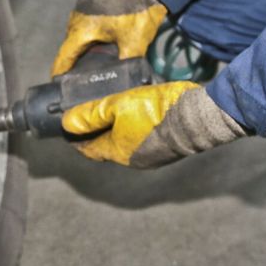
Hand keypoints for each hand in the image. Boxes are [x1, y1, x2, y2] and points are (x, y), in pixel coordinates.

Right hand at [51, 0, 166, 76]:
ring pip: (76, 33)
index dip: (60, 71)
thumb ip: (126, 63)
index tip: (57, 84)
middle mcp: (77, 16)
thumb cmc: (140, 13)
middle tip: (81, 76)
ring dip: (82, 45)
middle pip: (70, 45)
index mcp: (84, 27)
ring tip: (92, 59)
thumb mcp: (135, 43)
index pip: (65, 55)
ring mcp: (81, 6)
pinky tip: (100, 40)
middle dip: (74, 60)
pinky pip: (82, 22)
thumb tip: (124, 80)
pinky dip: (88, 33)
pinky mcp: (88, 0)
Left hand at [62, 82, 246, 167]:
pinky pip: (144, 140)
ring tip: (114, 109)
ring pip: (127, 143)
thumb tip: (68, 122)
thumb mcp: (118, 105)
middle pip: (107, 146)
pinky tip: (138, 112)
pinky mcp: (167, 149)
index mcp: (117, 152)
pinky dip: (136, 128)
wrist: (197, 117)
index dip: (77, 138)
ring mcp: (152, 156)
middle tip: (90, 114)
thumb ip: (91, 114)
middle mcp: (134, 160)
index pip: (88, 149)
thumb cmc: (156, 111)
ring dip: (118, 129)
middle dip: (97, 132)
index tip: (70, 127)